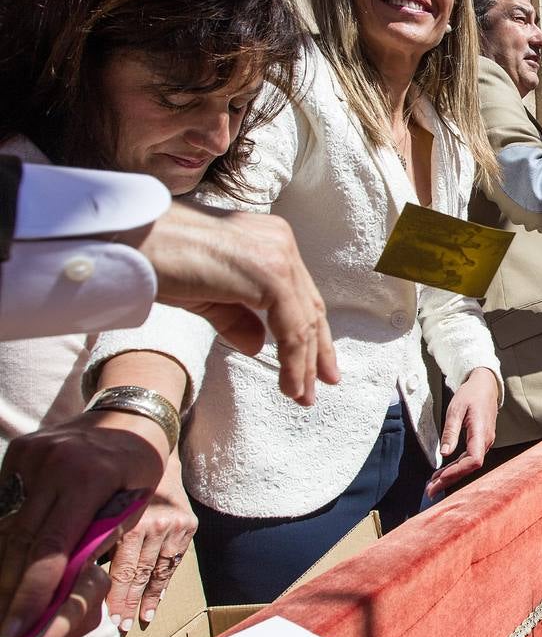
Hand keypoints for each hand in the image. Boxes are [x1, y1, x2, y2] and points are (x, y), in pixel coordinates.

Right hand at [0, 411, 164, 636]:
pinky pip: (5, 503)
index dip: (34, 590)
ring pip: (7, 524)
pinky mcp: (18, 451)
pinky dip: (5, 535)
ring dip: (5, 565)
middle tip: (7, 627)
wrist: (130, 413)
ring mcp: (31, 455)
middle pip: (22, 539)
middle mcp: (54, 464)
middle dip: (12, 587)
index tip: (20, 625)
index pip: (52, 546)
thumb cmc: (141, 464)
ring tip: (6, 600)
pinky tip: (9, 563)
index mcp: (89, 478)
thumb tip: (67, 583)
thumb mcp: (136, 499)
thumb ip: (102, 536)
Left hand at [104, 456, 195, 629]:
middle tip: (117, 627)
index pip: (120, 569)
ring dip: (147, 599)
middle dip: (127, 602)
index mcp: (131, 520)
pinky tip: (154, 605)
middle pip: (138, 573)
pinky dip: (163, 584)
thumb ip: (94, 537)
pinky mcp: (188, 525)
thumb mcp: (101, 505)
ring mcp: (174, 525)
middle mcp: (155, 523)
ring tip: (139, 620)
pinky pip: (174, 561)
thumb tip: (74, 577)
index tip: (106, 619)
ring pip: (157, 571)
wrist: (155, 454)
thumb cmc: (117, 482)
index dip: (113, 596)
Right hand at [129, 203, 339, 405]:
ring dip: (304, 364)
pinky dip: (293, 361)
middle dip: (315, 351)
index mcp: (270, 239)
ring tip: (302, 397)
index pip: (299, 293)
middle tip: (319, 387)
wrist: (129, 242)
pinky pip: (292, 327)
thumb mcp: (206, 294)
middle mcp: (280, 241)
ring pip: (304, 320)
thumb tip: (259, 346)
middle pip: (308, 306)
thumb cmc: (157, 260)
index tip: (315, 367)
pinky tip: (290, 387)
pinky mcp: (270, 273)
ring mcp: (278, 254)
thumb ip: (237, 316)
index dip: (310, 332)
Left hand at [425, 368, 498, 497]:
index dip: (458, 471)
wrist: (485, 385)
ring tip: (432, 484)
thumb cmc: (471, 394)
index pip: (474, 460)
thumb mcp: (456, 408)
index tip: (440, 477)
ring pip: (468, 465)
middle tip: (430, 491)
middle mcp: (486, 441)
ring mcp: (485, 442)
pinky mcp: (480, 442)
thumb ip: (450, 431)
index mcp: (481, 432)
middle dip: (450, 479)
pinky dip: (455, 467)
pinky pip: (469, 459)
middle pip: (469, 467)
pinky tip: (442, 473)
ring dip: (451, 475)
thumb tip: (444, 453)